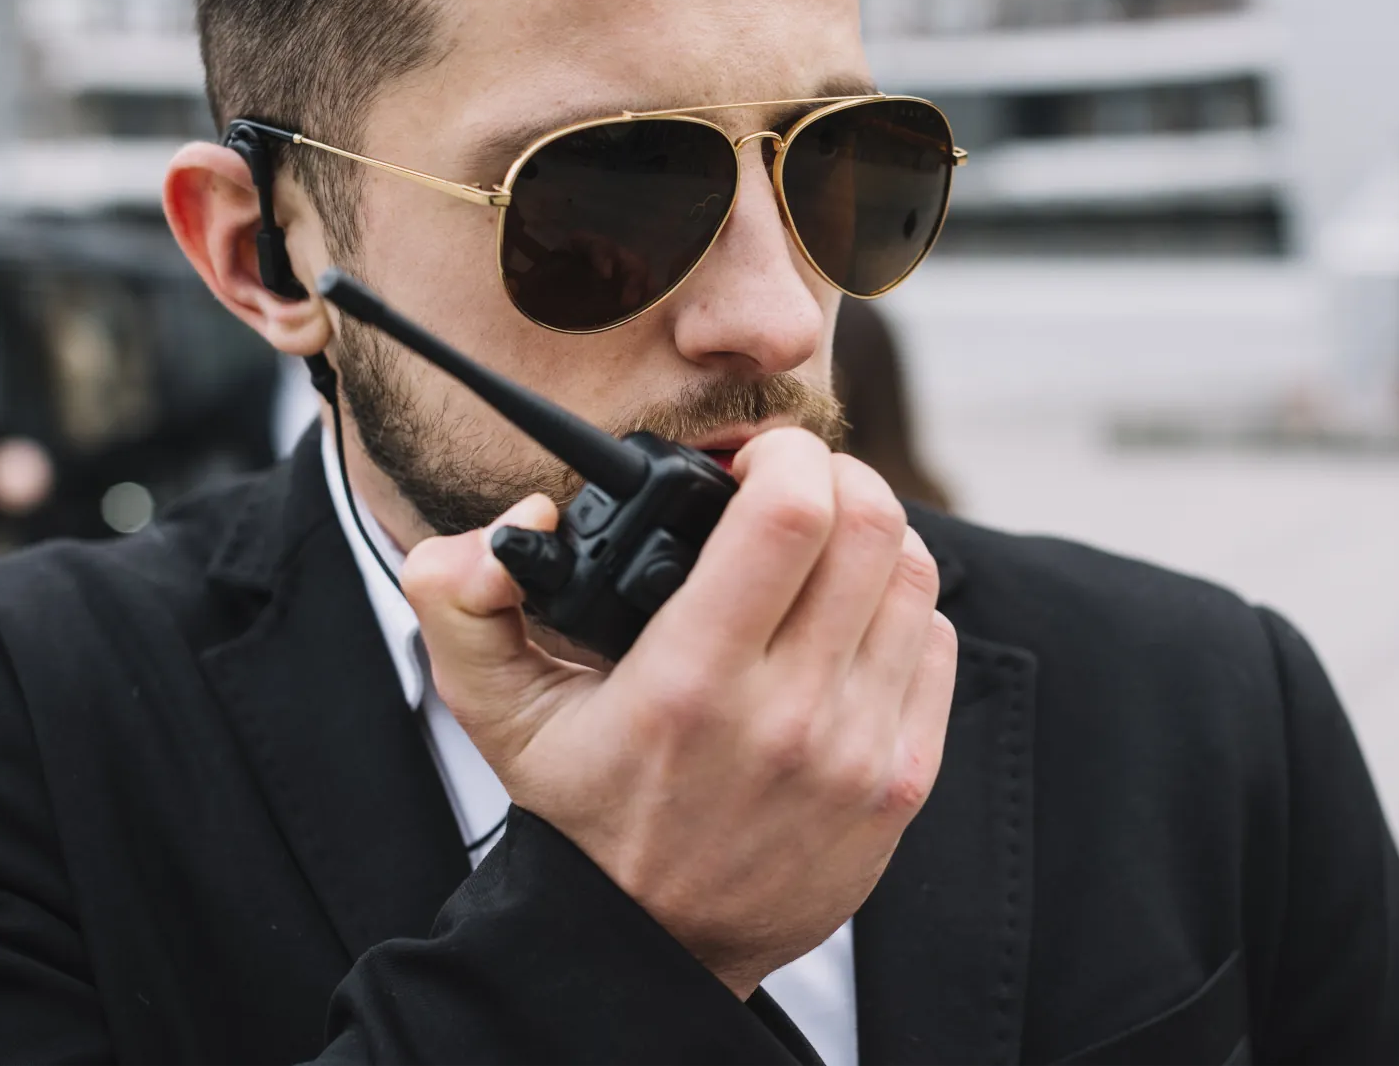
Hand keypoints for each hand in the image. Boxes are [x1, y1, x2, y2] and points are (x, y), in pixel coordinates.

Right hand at [401, 428, 957, 996]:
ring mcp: (858, 750)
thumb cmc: (584, 811)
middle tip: (791, 490)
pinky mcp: (904, 781)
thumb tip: (526, 515)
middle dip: (834, 476)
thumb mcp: (494, 709)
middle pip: (872, 525)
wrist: (654, 947)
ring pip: (914, 575)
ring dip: (871, 538)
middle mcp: (789, 714)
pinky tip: (846, 623)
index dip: (784, 453)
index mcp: (690, 682)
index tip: (750, 462)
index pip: (790, 514)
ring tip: (819, 552)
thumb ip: (462, 596)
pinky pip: (936, 643)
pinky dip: (899, 609)